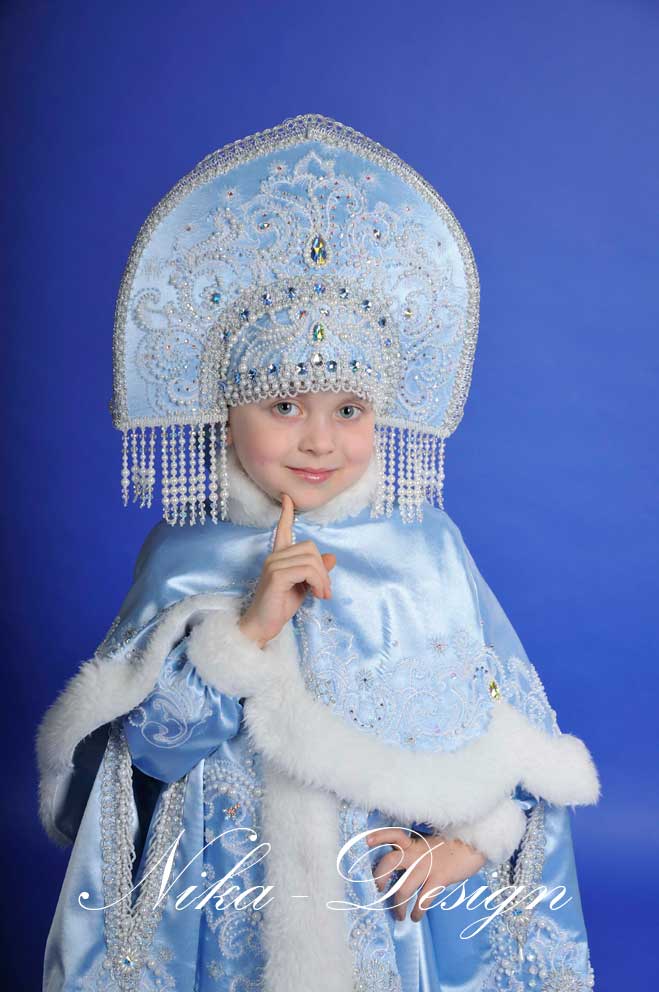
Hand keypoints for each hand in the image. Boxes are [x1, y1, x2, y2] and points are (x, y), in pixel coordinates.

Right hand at [238, 492, 336, 647]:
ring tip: (322, 595)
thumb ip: (316, 572)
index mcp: (279, 557)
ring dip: (323, 579)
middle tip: (325, 590)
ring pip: (311, 560)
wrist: (263, 625)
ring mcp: (273, 564)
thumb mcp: (304, 587)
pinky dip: (318, 582)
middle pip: (310, 548)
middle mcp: (274, 557)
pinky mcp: (276, 576)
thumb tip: (331, 557)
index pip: (283, 530)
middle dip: (323, 570)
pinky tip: (317, 594)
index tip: (288, 497)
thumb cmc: (280, 606)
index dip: (287, 514)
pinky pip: (306, 571)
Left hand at [367, 827, 486, 922]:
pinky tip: (416, 916)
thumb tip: (405, 869)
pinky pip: (424, 898)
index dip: (379, 837)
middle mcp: (417, 852)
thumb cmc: (453, 845)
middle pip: (390, 861)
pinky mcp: (440, 877)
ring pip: (404, 888)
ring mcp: (428, 865)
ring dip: (398, 905)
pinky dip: (418, 911)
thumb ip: (417, 852)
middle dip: (380, 877)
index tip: (366, 841)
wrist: (476, 843)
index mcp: (414, 843)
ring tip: (399, 916)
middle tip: (378, 890)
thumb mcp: (431, 844)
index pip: (393, 835)